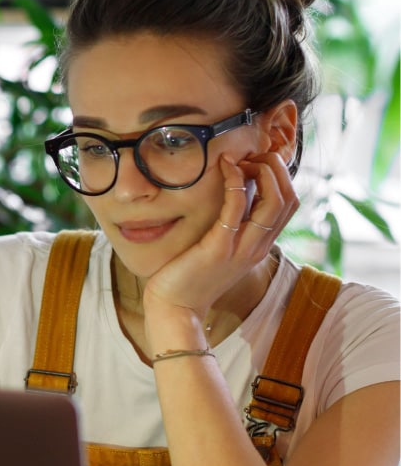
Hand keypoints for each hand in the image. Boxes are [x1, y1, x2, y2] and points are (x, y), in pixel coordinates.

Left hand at [142, 151, 298, 335]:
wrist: (175, 309)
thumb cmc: (191, 276)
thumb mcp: (220, 248)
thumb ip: (232, 226)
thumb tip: (235, 191)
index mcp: (260, 246)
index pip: (289, 204)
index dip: (279, 176)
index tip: (254, 163)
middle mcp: (257, 248)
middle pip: (289, 199)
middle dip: (276, 168)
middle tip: (250, 156)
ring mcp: (241, 249)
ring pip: (274, 202)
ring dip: (263, 171)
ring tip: (240, 159)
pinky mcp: (219, 248)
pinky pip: (237, 207)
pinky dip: (235, 181)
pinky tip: (224, 166)